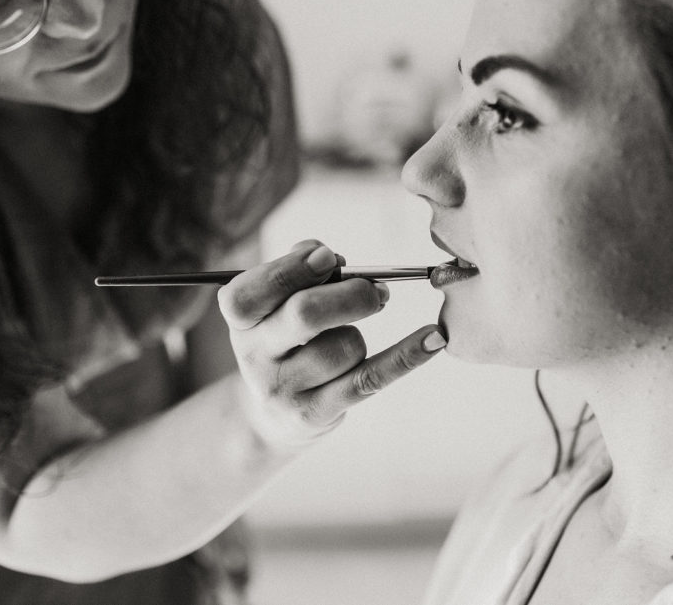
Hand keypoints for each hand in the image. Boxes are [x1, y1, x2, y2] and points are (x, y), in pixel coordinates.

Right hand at [218, 240, 445, 449]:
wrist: (274, 415)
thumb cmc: (285, 340)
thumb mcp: (275, 306)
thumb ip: (299, 271)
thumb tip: (337, 261)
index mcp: (240, 322)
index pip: (250, 292)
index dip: (292, 269)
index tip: (329, 258)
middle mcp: (254, 357)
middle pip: (305, 315)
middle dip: (351, 294)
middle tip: (375, 292)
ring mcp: (285, 389)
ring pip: (343, 346)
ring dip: (360, 332)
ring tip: (350, 336)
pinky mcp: (318, 412)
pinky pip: (371, 378)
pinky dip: (406, 355)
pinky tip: (433, 339)